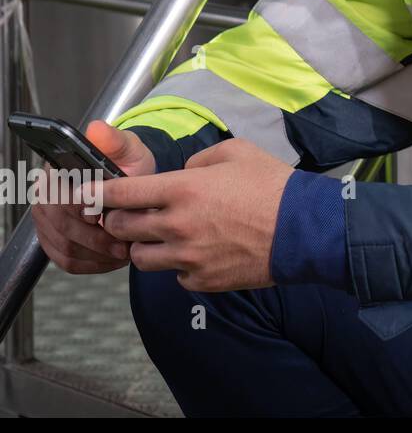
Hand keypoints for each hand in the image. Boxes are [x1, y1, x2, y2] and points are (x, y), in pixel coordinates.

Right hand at [30, 120, 154, 274]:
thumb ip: (114, 141)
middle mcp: (46, 195)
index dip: (85, 212)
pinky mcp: (53, 240)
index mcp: (58, 171)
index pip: (63, 197)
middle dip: (96, 239)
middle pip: (63, 227)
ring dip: (96, 254)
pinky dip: (91, 264)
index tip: (107, 219)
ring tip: (122, 251)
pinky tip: (111, 258)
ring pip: (65, 248)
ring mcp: (46, 220)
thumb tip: (96, 129)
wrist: (129, 181)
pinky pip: (67, 261)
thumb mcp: (128, 149)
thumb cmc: (127, 165)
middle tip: (123, 243)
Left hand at [90, 138, 293, 291]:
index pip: (121, 192)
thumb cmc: (273, 186)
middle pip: (123, 229)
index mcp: (182, 189)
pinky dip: (180, 266)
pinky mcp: (201, 280)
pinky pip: (175, 276)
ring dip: (145, 247)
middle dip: (118, 222)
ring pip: (141, 259)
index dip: (98, 193)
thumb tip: (184, 173)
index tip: (87, 195)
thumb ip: (199, 160)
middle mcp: (177, 225)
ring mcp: (187, 257)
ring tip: (164, 238)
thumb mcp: (237, 152)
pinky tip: (200, 253)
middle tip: (129, 216)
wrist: (303, 229)